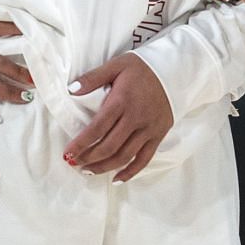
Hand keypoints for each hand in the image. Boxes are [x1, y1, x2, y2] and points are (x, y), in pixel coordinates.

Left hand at [64, 53, 173, 180]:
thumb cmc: (143, 68)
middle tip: (74, 163)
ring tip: (88, 171)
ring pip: (124, 156)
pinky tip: (117, 179)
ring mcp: (148, 129)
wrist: (176, 70)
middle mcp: (135, 118)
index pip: (97, 128)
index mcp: (121, 101)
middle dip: (88, 158)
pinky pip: (144, 159)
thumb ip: (93, 77)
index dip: (80, 143)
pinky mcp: (158, 135)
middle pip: (108, 146)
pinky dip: (131, 172)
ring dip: (104, 167)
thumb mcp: (116, 65)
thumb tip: (71, 90)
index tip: (67, 153)